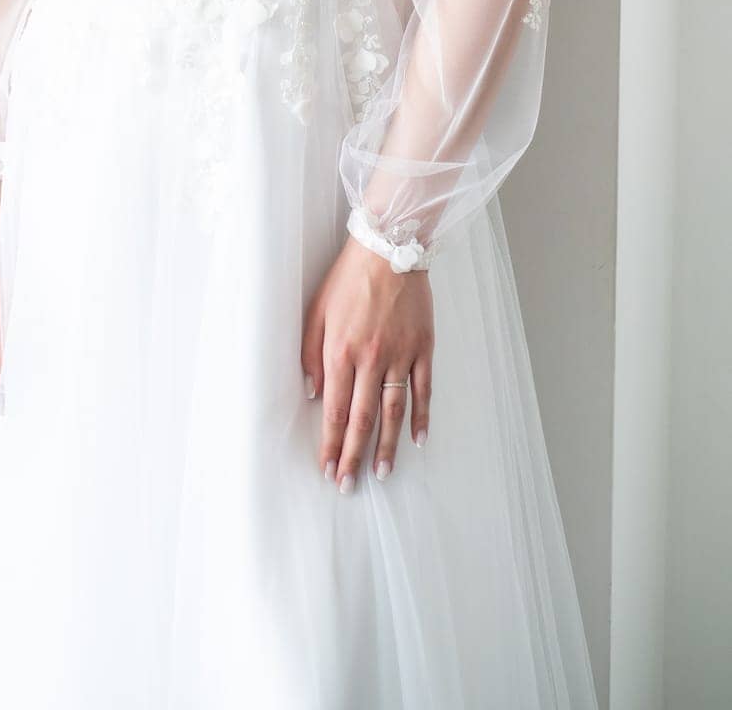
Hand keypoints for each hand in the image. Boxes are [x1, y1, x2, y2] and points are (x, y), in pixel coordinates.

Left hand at [301, 234, 433, 491]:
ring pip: (393, 411)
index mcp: (341, 350)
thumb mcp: (316, 310)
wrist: (389, 248)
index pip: (334, 409)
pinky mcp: (423, 347)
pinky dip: (421, 416)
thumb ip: (311, 353)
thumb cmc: (348, 278)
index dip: (330, 443)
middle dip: (353, 455)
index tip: (327, 468)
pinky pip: (423, 390)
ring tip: (381, 474)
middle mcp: (371, 358)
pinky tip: (418, 440)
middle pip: (361, 418)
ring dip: (387, 446)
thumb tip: (312, 392)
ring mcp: (400, 355)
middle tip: (348, 486)